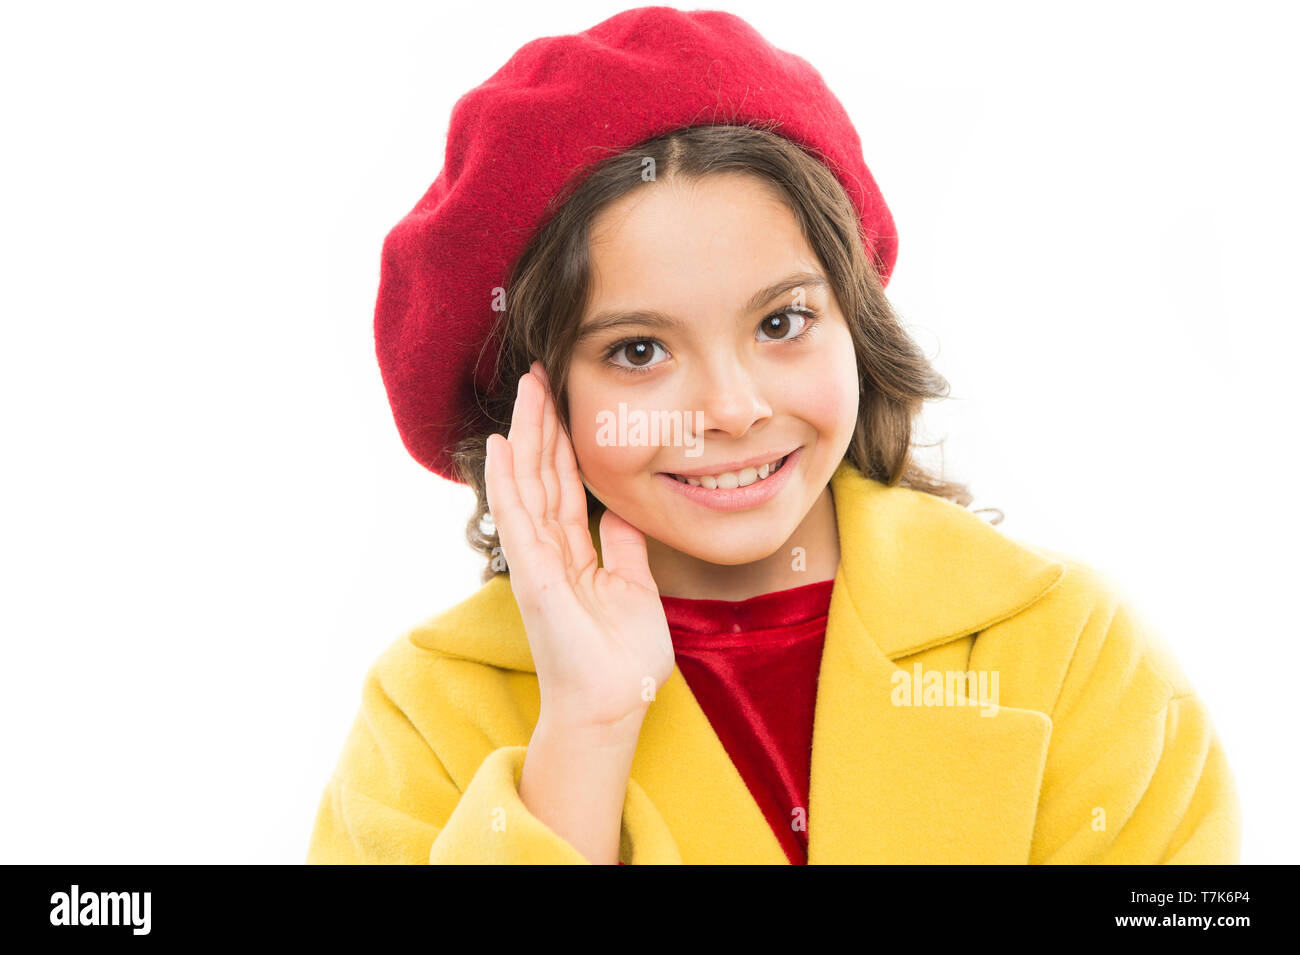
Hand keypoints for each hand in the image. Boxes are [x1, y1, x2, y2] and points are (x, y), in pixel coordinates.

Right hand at [484, 361, 674, 731]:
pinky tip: (500, 446)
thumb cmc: (622, 658)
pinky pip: (517, 519)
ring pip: (527, 484)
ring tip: (523, 390)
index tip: (561, 399)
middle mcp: (548, 552)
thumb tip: (621, 512)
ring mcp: (536, 562)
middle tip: (537, 375)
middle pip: (541, 474)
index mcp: (572, 554)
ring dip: (525, 435)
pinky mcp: (533, 575)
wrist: (614, 704)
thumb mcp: (635, 588)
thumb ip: (624, 548)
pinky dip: (507, 481)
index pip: (563, 485)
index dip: (561, 441)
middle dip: (540, 424)